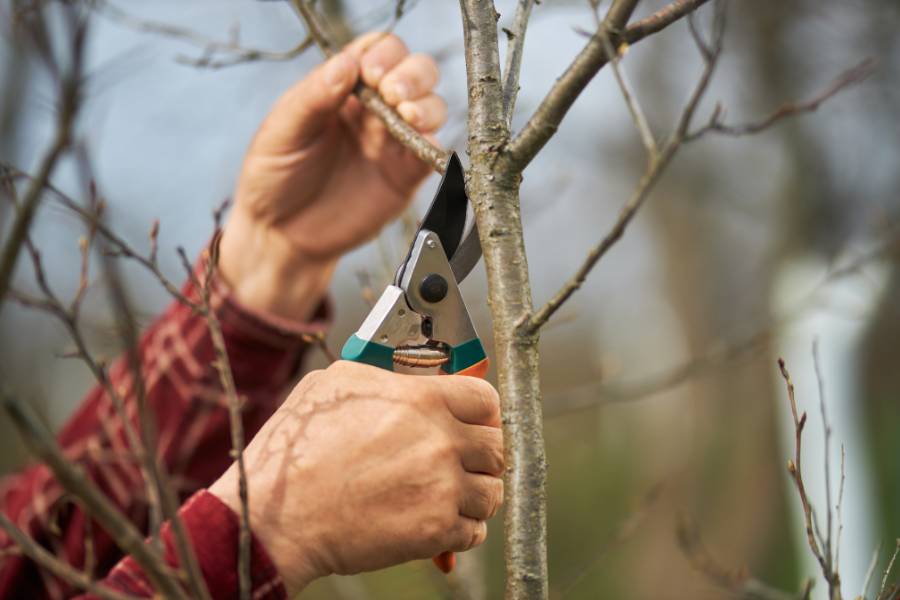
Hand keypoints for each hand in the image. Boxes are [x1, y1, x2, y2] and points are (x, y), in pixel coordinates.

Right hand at [208, 361, 503, 594]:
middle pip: (497, 446)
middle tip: (463, 460)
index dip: (482, 411)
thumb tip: (405, 380)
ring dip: (474, 493)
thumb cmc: (295, 451)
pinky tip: (438, 520)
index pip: (485, 398)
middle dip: (482, 453)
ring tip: (448, 493)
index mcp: (421, 400)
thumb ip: (382, 377)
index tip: (476, 421)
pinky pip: (474, 530)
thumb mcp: (333, 385)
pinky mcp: (435, 530)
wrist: (277, 516)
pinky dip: (462, 528)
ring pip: (491, 491)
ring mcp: (442, 487)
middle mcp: (440, 441)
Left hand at [219, 33, 446, 320]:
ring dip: (427, 106)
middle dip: (413, 75)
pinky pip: (432, 156)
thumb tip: (347, 61)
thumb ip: (314, 96)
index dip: (383, 55)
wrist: (280, 236)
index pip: (378, 52)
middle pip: (416, 73)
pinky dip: (435, 146)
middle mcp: (374, 111)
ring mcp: (392, 143)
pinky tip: (422, 145)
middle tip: (393, 93)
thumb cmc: (273, 179)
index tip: (369, 73)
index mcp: (342, 91)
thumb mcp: (282, 131)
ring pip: (432, 108)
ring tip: (407, 116)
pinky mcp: (404, 178)